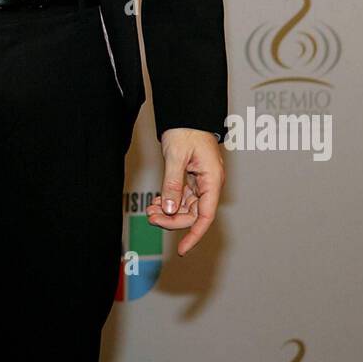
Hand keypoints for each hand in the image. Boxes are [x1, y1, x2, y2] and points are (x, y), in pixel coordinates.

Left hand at [146, 128, 224, 255]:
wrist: (187, 112)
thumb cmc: (186, 130)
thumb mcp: (176, 157)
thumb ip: (173, 184)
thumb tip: (169, 209)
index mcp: (212, 180)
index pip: (205, 215)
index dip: (194, 235)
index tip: (182, 249)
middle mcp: (210, 184)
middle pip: (193, 213)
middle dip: (172, 219)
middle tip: (150, 217)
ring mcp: (202, 182)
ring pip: (186, 206)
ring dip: (168, 211)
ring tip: (149, 210)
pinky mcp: (193, 178)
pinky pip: (182, 197)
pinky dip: (169, 201)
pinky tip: (156, 202)